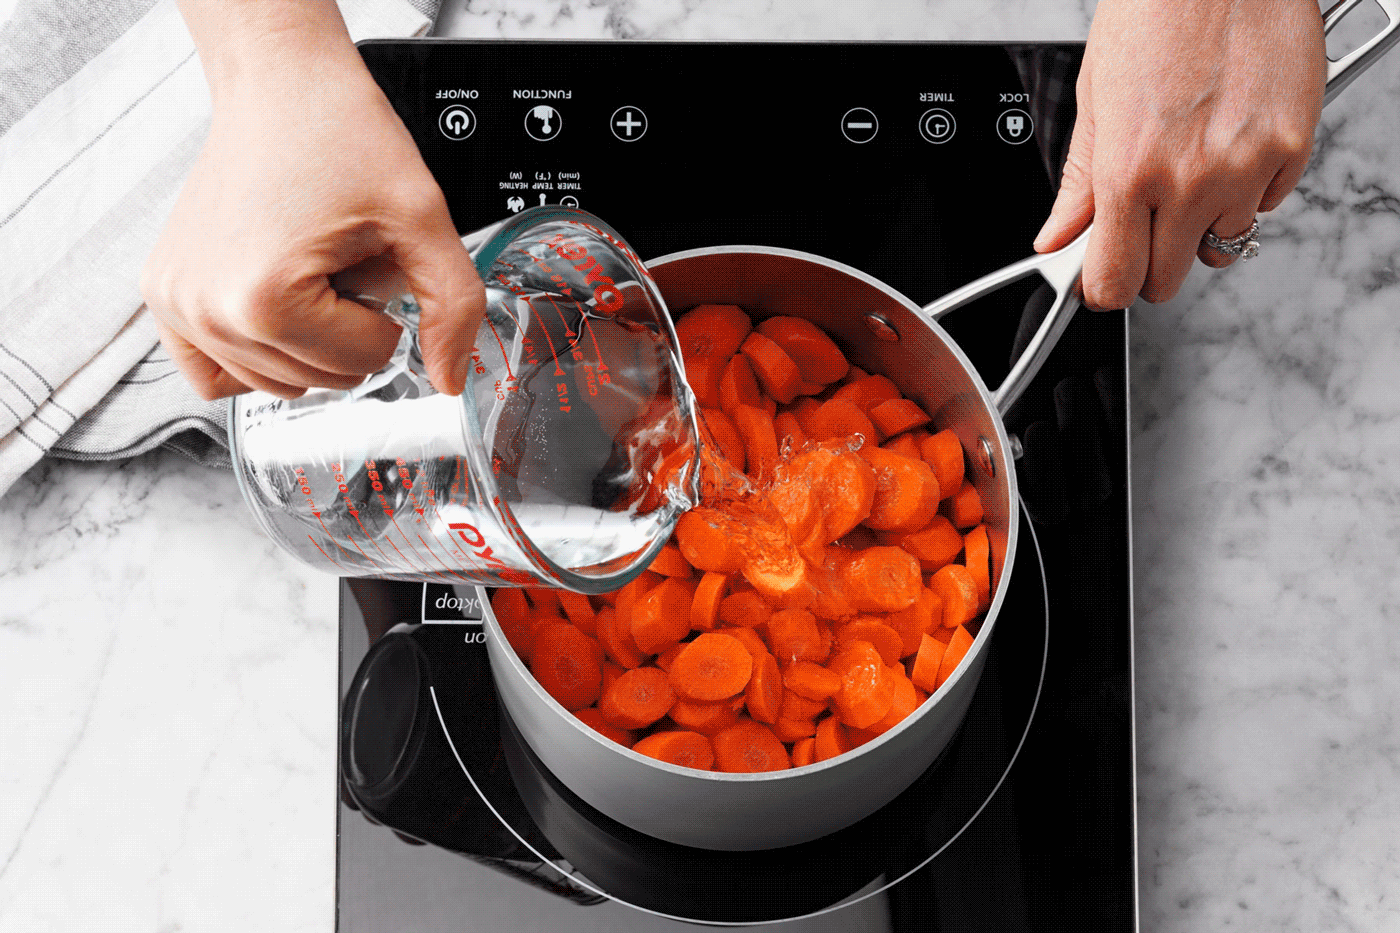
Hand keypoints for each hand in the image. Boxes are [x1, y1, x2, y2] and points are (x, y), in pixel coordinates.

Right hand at [143, 2, 484, 398]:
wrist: (279, 85)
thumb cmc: (338, 134)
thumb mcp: (422, 220)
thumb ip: (453, 306)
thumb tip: (451, 381)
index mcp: (265, 300)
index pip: (367, 360)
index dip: (386, 309)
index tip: (367, 258)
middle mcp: (210, 311)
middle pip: (325, 378)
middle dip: (349, 325)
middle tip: (338, 257)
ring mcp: (179, 307)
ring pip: (280, 382)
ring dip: (309, 339)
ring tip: (307, 267)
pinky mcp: (164, 298)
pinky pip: (215, 376)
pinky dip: (255, 356)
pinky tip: (272, 305)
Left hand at [1033, 0, 1326, 309]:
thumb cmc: (1156, 13)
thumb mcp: (1095, 99)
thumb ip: (1079, 183)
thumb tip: (1057, 239)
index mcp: (1129, 172)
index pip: (1115, 282)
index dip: (1104, 288)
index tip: (1102, 276)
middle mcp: (1189, 180)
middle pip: (1167, 280)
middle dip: (1150, 263)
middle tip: (1143, 224)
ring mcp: (1246, 168)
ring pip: (1220, 246)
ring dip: (1202, 226)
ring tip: (1190, 167)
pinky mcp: (1290, 149)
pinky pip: (1265, 205)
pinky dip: (1247, 190)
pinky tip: (1228, 143)